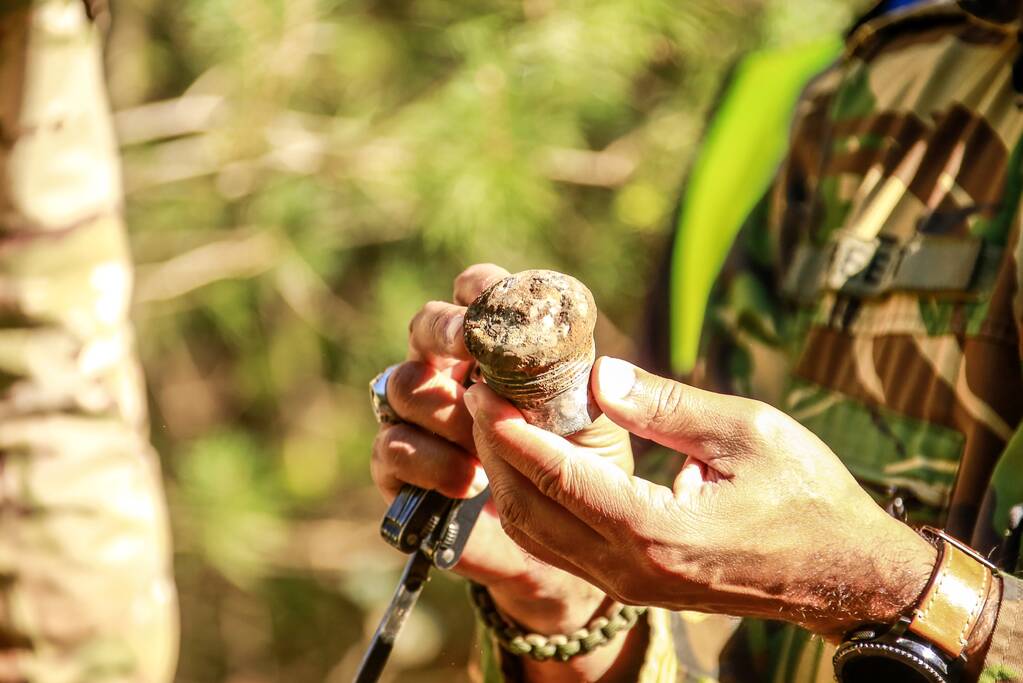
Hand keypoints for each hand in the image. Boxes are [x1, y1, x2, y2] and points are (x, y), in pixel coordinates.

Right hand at [370, 264, 633, 643]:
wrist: (562, 542)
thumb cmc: (579, 467)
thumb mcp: (591, 423)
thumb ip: (583, 389)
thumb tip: (603, 371)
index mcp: (497, 346)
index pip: (475, 292)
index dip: (479, 290)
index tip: (493, 305)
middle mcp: (452, 371)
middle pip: (423, 326)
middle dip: (442, 332)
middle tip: (468, 349)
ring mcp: (421, 419)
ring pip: (403, 385)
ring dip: (443, 409)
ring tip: (483, 440)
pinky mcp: (402, 469)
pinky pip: (392, 447)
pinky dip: (432, 462)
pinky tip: (469, 483)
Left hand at [465, 356, 939, 637]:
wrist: (841, 576)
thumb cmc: (806, 497)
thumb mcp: (746, 434)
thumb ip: (668, 406)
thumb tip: (600, 376)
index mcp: (659, 532)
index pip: (561, 480)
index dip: (513, 434)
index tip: (483, 390)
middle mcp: (632, 568)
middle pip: (533, 510)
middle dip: (495, 451)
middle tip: (478, 394)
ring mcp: (629, 584)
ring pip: (539, 534)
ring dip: (507, 478)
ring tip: (494, 421)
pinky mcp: (633, 583)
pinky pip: (561, 545)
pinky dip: (533, 502)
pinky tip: (528, 461)